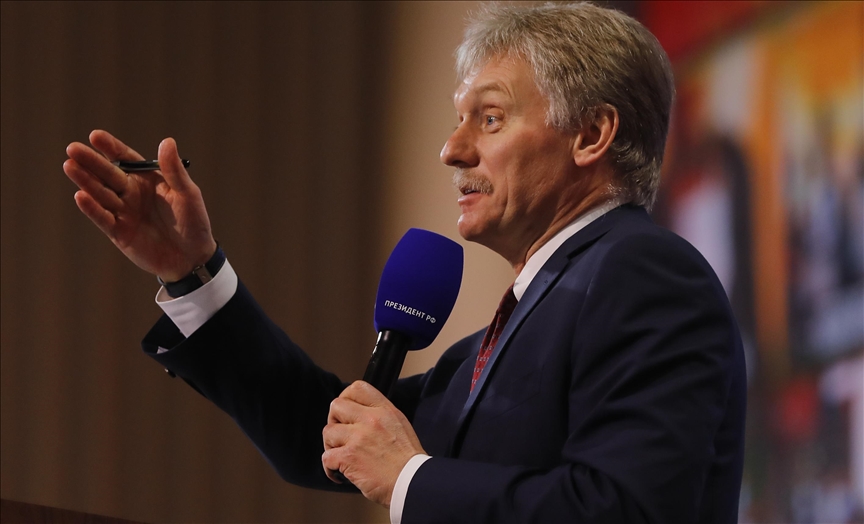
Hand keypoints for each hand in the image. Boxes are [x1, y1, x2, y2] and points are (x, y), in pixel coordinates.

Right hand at [63, 130, 216, 281]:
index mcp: (147, 180)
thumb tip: (167, 141)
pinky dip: (92, 209)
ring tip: (69, 166)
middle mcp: (132, 193)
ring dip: (86, 181)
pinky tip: (80, 196)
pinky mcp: (119, 233)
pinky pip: (103, 219)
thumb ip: (174, 170)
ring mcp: (124, 212)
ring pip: (101, 194)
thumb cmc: (193, 222)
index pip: (125, 159)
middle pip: (108, 174)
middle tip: (72, 149)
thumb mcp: (187, 194)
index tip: (95, 136)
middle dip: (90, 161)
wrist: (193, 258)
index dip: (110, 148)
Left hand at [322, 381, 425, 506]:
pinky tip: (340, 474)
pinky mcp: (349, 457)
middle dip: (334, 421)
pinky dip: (330, 468)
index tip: (345, 412)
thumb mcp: (399, 425)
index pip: (357, 388)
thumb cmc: (408, 461)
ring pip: (328, 432)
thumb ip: (380, 416)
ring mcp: (359, 437)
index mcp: (384, 410)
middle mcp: (371, 420)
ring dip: (331, 446)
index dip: (345, 397)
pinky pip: (326, 457)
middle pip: (336, 406)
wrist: (412, 483)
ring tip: (342, 456)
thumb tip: (359, 414)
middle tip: (340, 435)